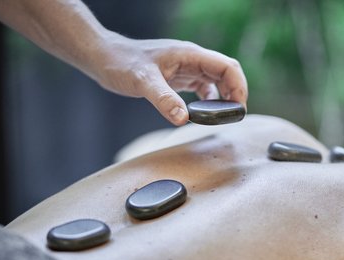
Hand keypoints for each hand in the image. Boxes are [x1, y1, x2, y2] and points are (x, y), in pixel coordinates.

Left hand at [87, 36, 247, 125]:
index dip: (238, 87)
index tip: (237, 108)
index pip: (227, 67)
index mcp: (190, 55)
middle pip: (227, 73)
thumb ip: (164, 100)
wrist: (104, 58)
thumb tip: (183, 120)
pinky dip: (209, 101)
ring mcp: (186, 67)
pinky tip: (203, 114)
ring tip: (222, 117)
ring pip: (217, 80)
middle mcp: (192, 59)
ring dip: (224, 98)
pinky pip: (203, 88)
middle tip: (233, 116)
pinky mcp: (179, 77)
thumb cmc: (122, 63)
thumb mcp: (143, 82)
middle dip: (236, 94)